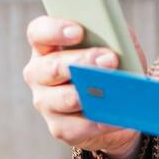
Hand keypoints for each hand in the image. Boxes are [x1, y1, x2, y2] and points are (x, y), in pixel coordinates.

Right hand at [23, 16, 148, 158]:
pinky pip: (77, 127)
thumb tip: (118, 36)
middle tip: (109, 59)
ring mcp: (45, 102)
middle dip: (82, 62)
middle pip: (52, 66)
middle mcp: (39, 74)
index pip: (38, 32)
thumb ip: (114, 35)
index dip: (54, 30)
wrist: (119, 107)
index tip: (79, 31)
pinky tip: (116, 116)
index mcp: (47, 46)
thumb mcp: (116, 45)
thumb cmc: (113, 68)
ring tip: (112, 91)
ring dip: (90, 94)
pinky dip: (99, 122)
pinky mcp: (59, 128)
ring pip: (64, 98)